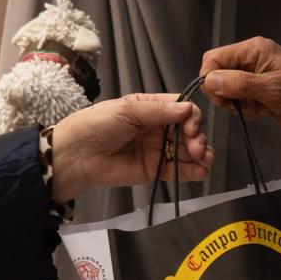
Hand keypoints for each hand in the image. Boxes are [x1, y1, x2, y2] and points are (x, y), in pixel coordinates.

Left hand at [48, 94, 211, 201]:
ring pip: (187, 150)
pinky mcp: (154, 170)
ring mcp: (157, 149)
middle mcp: (157, 127)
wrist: (76, 156)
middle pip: (188, 130)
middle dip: (197, 137)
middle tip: (196, 147)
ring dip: (200, 154)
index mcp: (150, 108)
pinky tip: (202, 171)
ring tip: (205, 159)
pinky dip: (192, 171)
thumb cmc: (96, 125)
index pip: (181, 108)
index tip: (191, 127)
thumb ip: (158, 111)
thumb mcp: (127, 110)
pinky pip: (177, 170)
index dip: (192, 117)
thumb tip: (188, 108)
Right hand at [198, 37, 280, 129]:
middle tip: (241, 105)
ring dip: (237, 104)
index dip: (211, 79)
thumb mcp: (272, 88)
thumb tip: (209, 80)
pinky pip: (238, 100)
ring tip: (258, 107)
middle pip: (217, 75)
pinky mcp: (255, 91)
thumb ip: (239, 84)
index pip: (214, 59)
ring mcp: (251, 76)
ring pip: (225, 90)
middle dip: (224, 94)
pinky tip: (262, 110)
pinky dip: (246, 109)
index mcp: (252, 50)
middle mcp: (249, 60)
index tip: (222, 97)